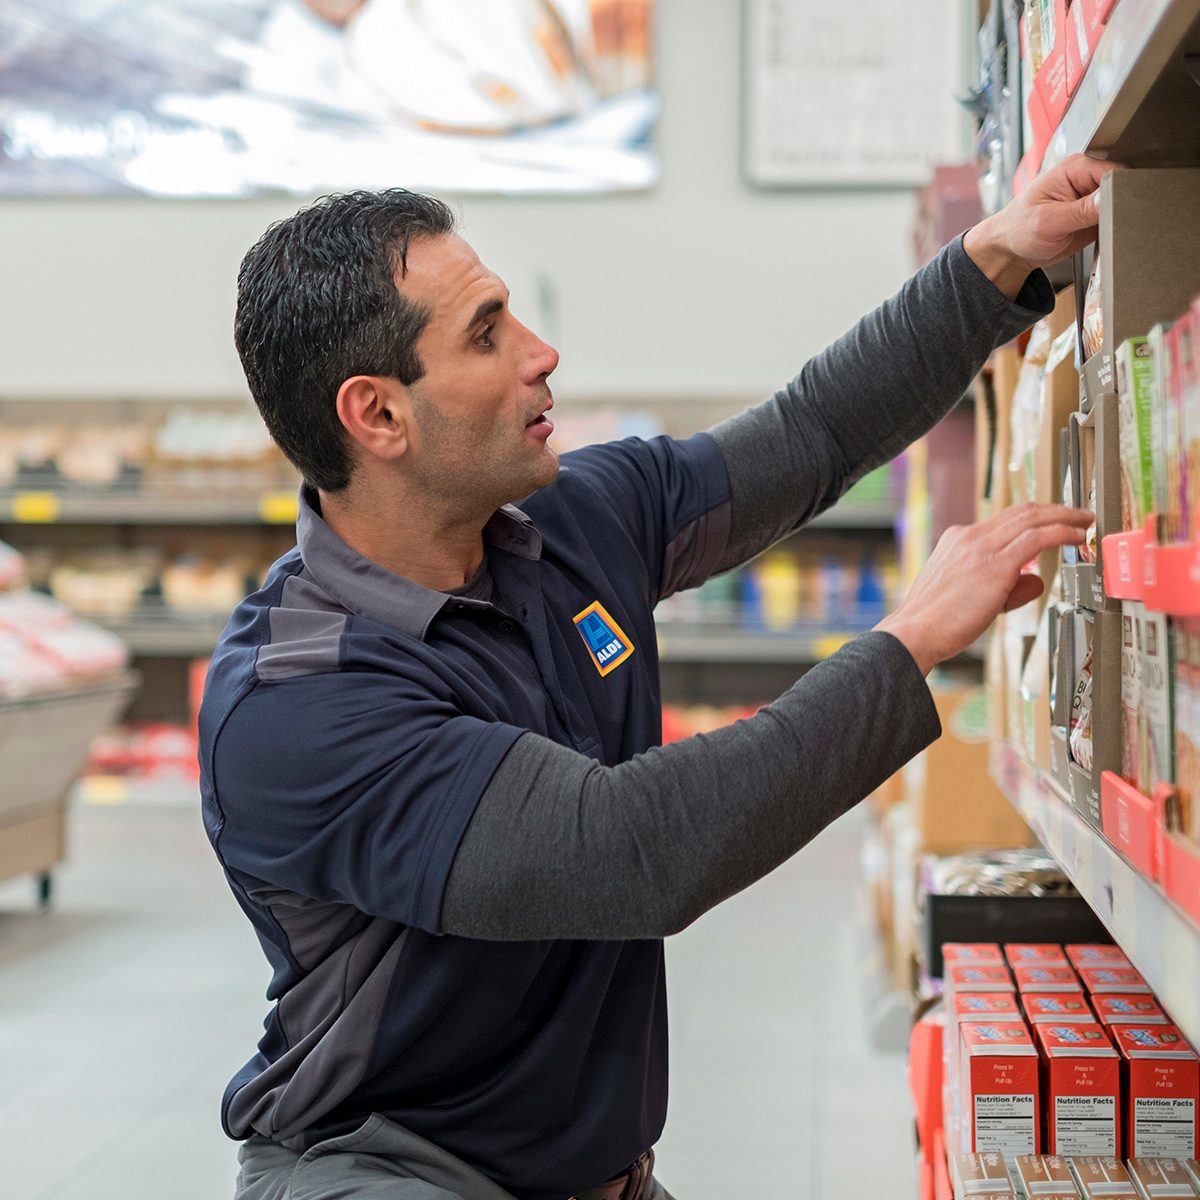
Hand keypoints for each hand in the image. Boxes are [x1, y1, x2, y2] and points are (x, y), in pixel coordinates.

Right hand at [875, 503, 1091, 675]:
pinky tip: (1076, 537)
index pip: (1004, 520)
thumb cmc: (936, 622)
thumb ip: (1004, 583)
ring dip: (1064, 516)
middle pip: (1021, 511)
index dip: (1035, 517)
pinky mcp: (995, 565)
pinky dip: (1061, 533)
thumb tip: (1035, 578)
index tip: (1053, 522)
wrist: (914, 633)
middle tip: (1078, 514)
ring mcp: (980, 548)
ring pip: (1031, 518)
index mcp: (957, 539)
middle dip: (1055, 509)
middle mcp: (968, 536)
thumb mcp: (969, 593)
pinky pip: (1036, 538)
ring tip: (1084, 521)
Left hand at [963, 154, 1121, 298]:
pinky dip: (1113, 229)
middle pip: (1121, 187)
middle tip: (1105, 224)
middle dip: (1118, 206)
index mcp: (1074, 168)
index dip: (1119, 191)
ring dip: (1116, 220)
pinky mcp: (1095, 216)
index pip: (1112, 172)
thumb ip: (1080, 210)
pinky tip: (1101, 236)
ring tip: (1098, 232)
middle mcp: (1086, 179)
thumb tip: (1108, 198)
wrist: (1011, 249)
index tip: (1115, 209)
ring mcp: (1092, 198)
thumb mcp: (1047, 221)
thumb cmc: (1018, 229)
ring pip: (1120, 204)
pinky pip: (1114, 220)